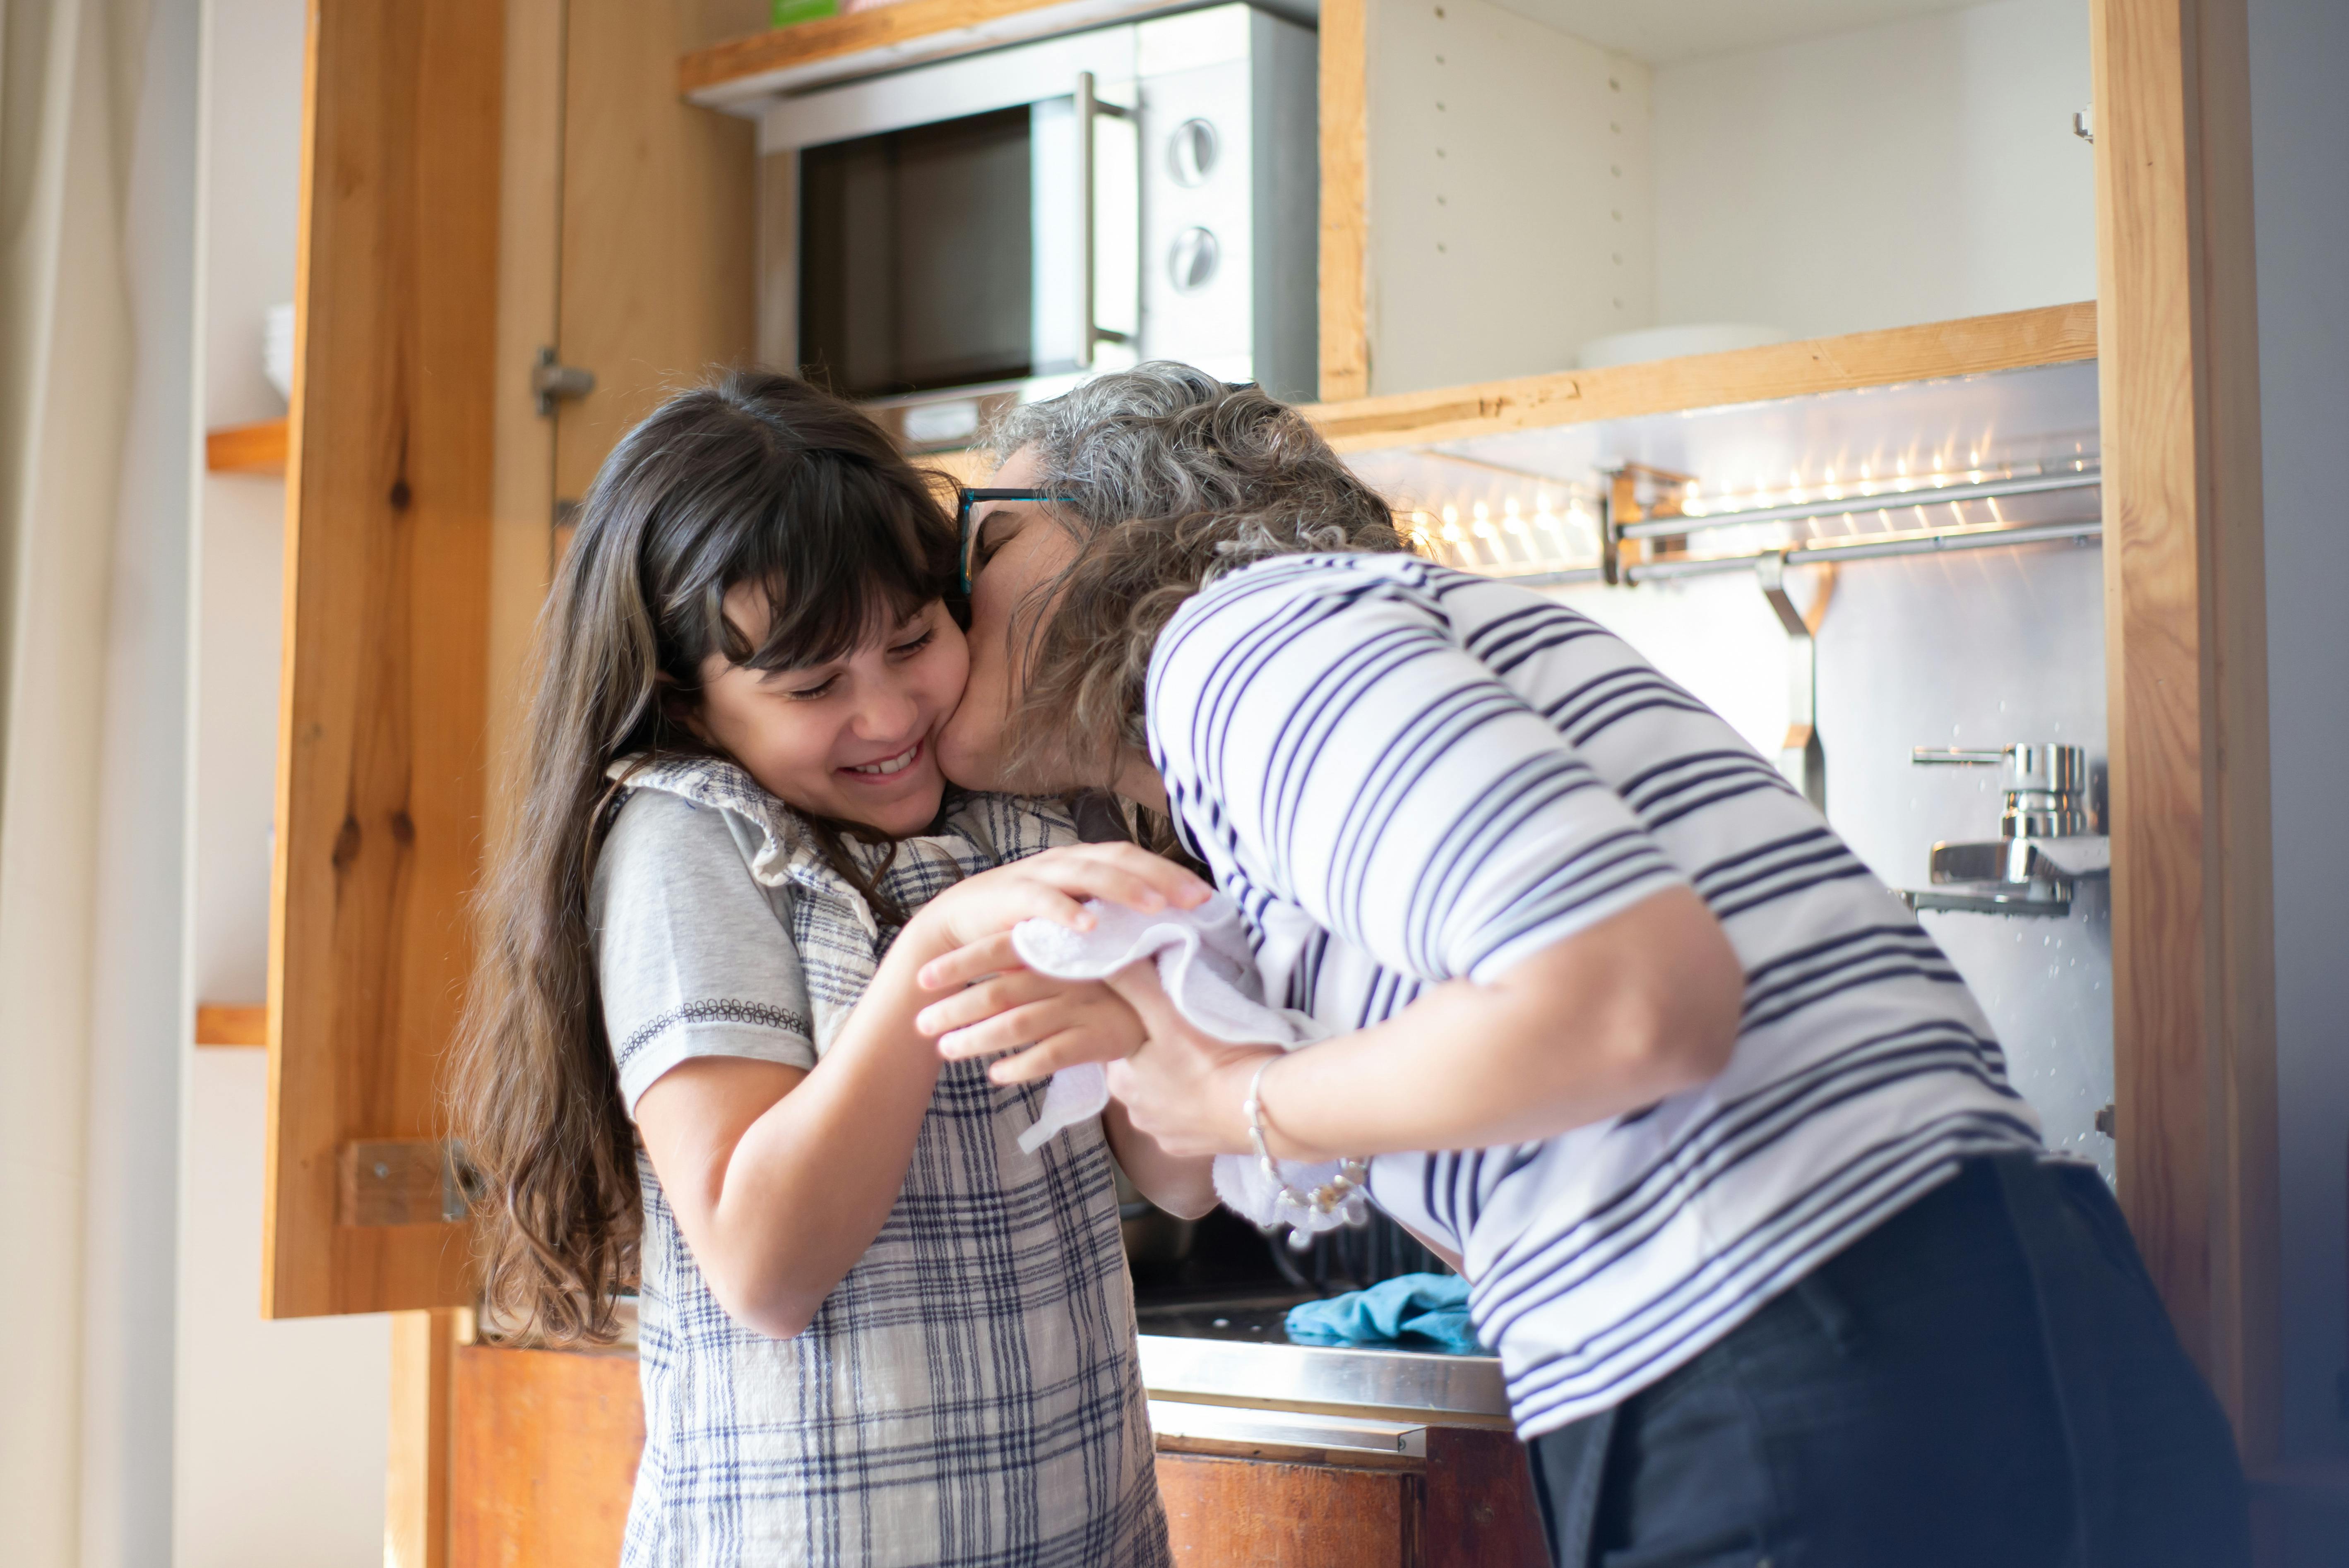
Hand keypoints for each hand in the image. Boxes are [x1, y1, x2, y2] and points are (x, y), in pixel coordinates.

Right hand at [902, 843, 1211, 962]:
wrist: (956, 929)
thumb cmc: (1025, 929)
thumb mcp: (1073, 922)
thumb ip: (1110, 924)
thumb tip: (1167, 940)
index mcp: (1085, 864)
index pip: (1136, 859)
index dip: (1172, 873)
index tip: (1208, 898)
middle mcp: (1066, 862)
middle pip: (1121, 858)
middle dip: (1161, 877)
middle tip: (1196, 899)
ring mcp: (1037, 874)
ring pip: (1088, 873)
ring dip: (1123, 889)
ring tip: (1155, 907)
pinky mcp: (1008, 897)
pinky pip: (1041, 899)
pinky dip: (1066, 911)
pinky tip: (1088, 927)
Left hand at [915, 952, 1146, 1084]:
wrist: (1171, 1000)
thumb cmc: (1110, 979)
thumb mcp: (1074, 957)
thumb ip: (1034, 958)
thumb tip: (980, 964)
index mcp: (1056, 948)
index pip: (998, 949)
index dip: (959, 964)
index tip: (922, 978)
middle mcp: (1065, 975)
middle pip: (999, 992)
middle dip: (955, 1009)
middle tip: (921, 1024)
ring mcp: (1082, 1007)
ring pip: (1019, 1024)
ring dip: (976, 1039)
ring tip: (945, 1049)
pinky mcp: (1099, 1039)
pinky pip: (1052, 1054)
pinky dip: (1020, 1065)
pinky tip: (995, 1075)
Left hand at [1099, 963, 1283, 1157]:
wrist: (1263, 1110)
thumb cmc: (1211, 1059)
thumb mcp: (1167, 1013)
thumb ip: (1133, 984)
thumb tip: (1105, 960)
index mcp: (1121, 1082)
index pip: (1118, 1049)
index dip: (1137, 1030)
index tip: (1160, 1016)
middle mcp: (1136, 1114)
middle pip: (1142, 1075)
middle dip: (1159, 1057)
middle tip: (1188, 1035)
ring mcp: (1166, 1136)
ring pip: (1167, 1099)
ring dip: (1181, 1083)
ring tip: (1208, 1061)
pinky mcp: (1195, 1150)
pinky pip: (1191, 1121)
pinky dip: (1201, 1106)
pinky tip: (1219, 1090)